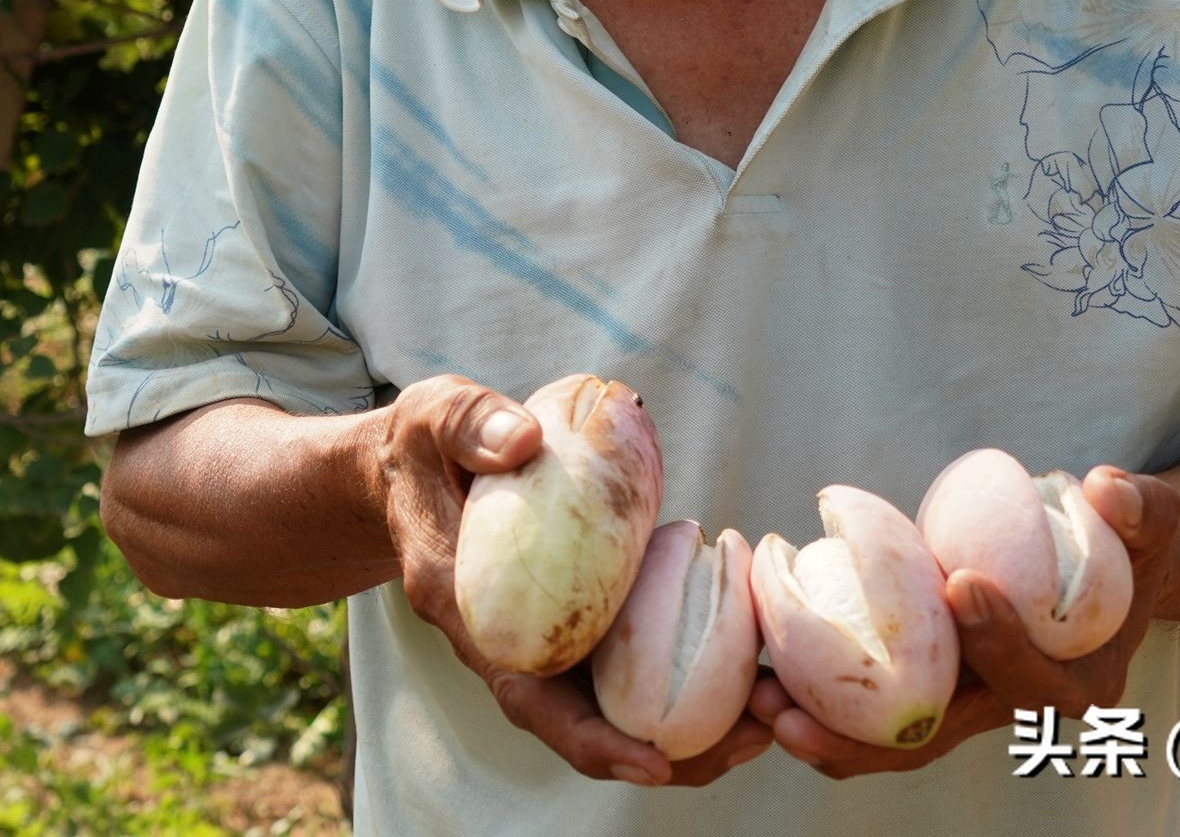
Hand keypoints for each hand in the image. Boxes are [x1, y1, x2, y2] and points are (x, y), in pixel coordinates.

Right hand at [378, 374, 773, 788]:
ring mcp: (544, 636)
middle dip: (670, 749)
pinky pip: (631, 661)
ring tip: (772, 715)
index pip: (527, 698)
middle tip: (755, 737)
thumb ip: (471, 423)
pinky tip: (750, 661)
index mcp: (468, 610)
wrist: (407, 469)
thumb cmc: (421, 445)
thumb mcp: (431, 416)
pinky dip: (689, 673)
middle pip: (588, 724)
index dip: (590, 740)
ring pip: (617, 704)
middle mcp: (509, 642)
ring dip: (693, 723)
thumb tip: (525, 440)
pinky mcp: (576, 618)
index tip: (654, 764)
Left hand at [755, 465, 1179, 779]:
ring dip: (826, 731)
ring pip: (894, 738)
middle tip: (795, 714)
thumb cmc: (1129, 543)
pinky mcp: (931, 686)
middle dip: (865, 732)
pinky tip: (763, 684)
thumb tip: (1108, 485)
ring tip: (759, 708)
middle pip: (940, 735)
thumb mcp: (1153, 523)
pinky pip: (873, 710)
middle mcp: (1014, 706)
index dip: (998, 640)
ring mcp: (967, 701)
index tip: (961, 586)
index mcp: (1076, 682)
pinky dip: (822, 704)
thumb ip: (1140, 510)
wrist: (1114, 574)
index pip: (1030, 677)